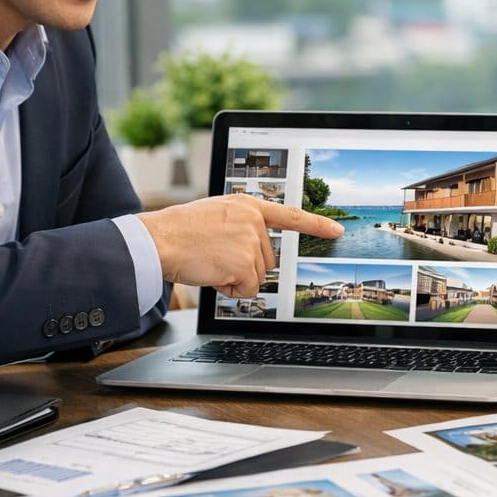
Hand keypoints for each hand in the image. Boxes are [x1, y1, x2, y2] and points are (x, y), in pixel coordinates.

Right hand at [139, 195, 342, 298]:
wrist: (158, 240)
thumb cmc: (180, 231)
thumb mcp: (216, 214)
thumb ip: (240, 224)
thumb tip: (255, 249)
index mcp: (247, 206)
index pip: (290, 216)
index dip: (316, 224)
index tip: (338, 230)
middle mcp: (253, 221)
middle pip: (267, 259)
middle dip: (244, 266)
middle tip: (215, 256)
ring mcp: (250, 241)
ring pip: (257, 276)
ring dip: (234, 278)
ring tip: (210, 262)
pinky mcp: (243, 263)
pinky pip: (247, 289)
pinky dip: (229, 290)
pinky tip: (212, 274)